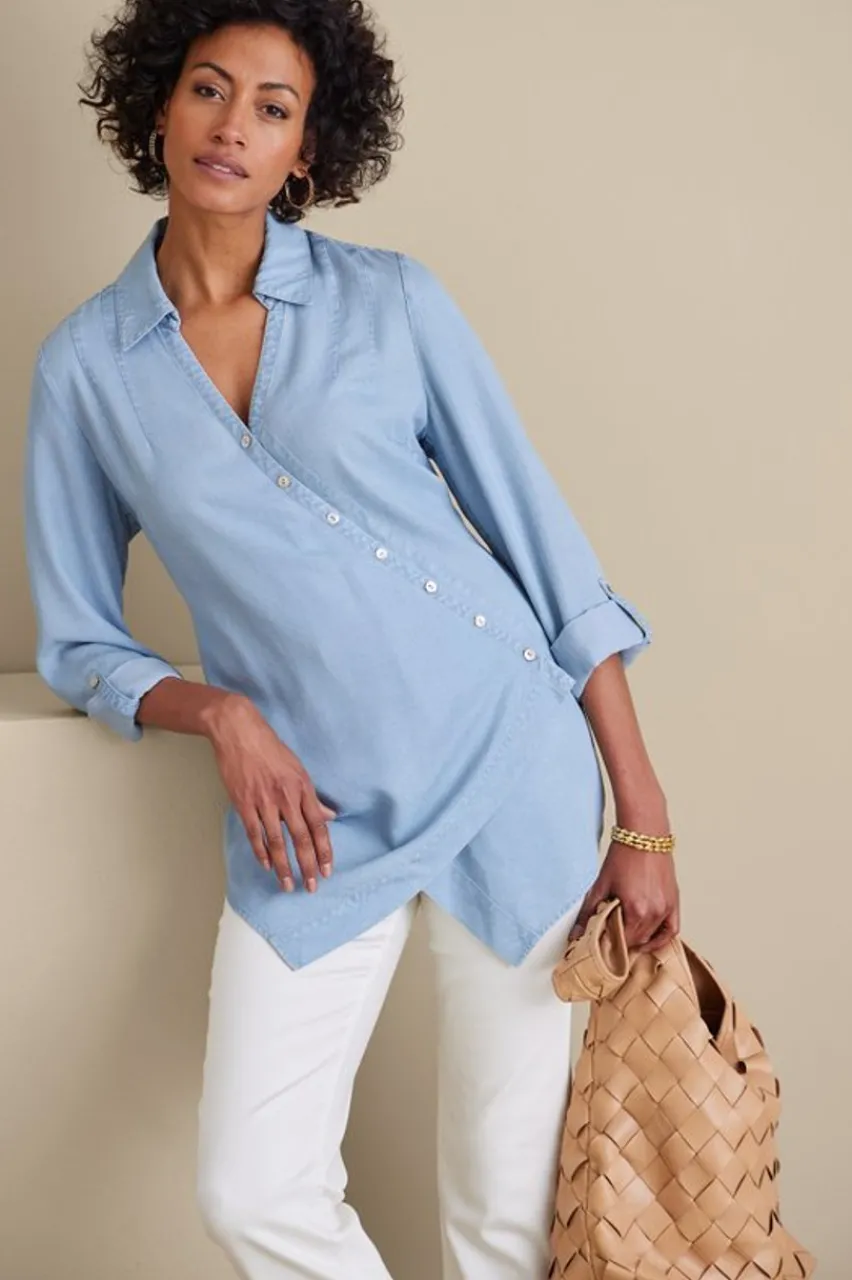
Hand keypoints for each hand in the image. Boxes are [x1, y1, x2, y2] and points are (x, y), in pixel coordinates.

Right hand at [204, 694, 336, 893]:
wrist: (239, 731)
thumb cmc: (269, 748)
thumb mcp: (298, 768)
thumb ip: (312, 796)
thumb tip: (330, 817)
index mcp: (302, 787)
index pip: (318, 825)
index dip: (324, 850)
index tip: (327, 869)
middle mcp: (286, 797)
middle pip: (301, 838)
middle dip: (308, 865)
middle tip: (311, 886)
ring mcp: (264, 801)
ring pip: (277, 841)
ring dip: (284, 866)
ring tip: (288, 885)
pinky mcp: (243, 802)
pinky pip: (254, 833)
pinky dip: (261, 851)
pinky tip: (266, 865)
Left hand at [566, 840, 679, 952]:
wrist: (644, 836)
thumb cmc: (623, 856)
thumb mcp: (601, 885)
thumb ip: (587, 913)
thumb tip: (575, 935)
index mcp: (636, 910)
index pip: (623, 942)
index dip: (610, 945)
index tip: (601, 943)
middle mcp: (654, 912)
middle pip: (637, 941)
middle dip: (623, 942)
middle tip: (610, 937)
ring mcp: (666, 908)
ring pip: (652, 937)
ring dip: (639, 940)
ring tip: (626, 937)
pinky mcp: (674, 901)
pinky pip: (672, 930)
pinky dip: (662, 938)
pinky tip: (650, 940)